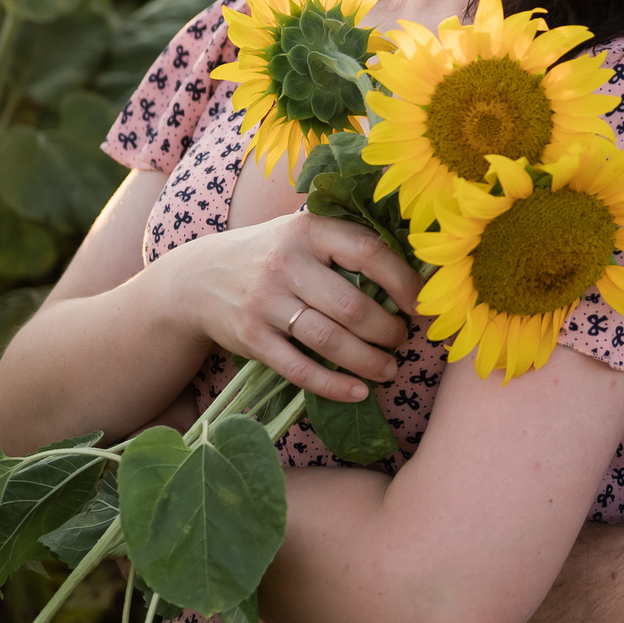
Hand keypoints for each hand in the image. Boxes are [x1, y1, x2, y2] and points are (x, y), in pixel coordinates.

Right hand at [162, 210, 418, 402]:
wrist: (199, 277)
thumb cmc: (273, 255)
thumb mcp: (304, 234)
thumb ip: (347, 248)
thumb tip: (417, 276)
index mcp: (309, 230)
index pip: (368, 252)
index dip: (404, 282)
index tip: (424, 305)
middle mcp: (286, 263)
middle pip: (352, 306)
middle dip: (388, 330)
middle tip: (403, 340)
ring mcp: (265, 301)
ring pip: (329, 341)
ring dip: (368, 361)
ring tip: (389, 369)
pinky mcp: (250, 338)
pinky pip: (299, 369)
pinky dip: (333, 385)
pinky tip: (357, 392)